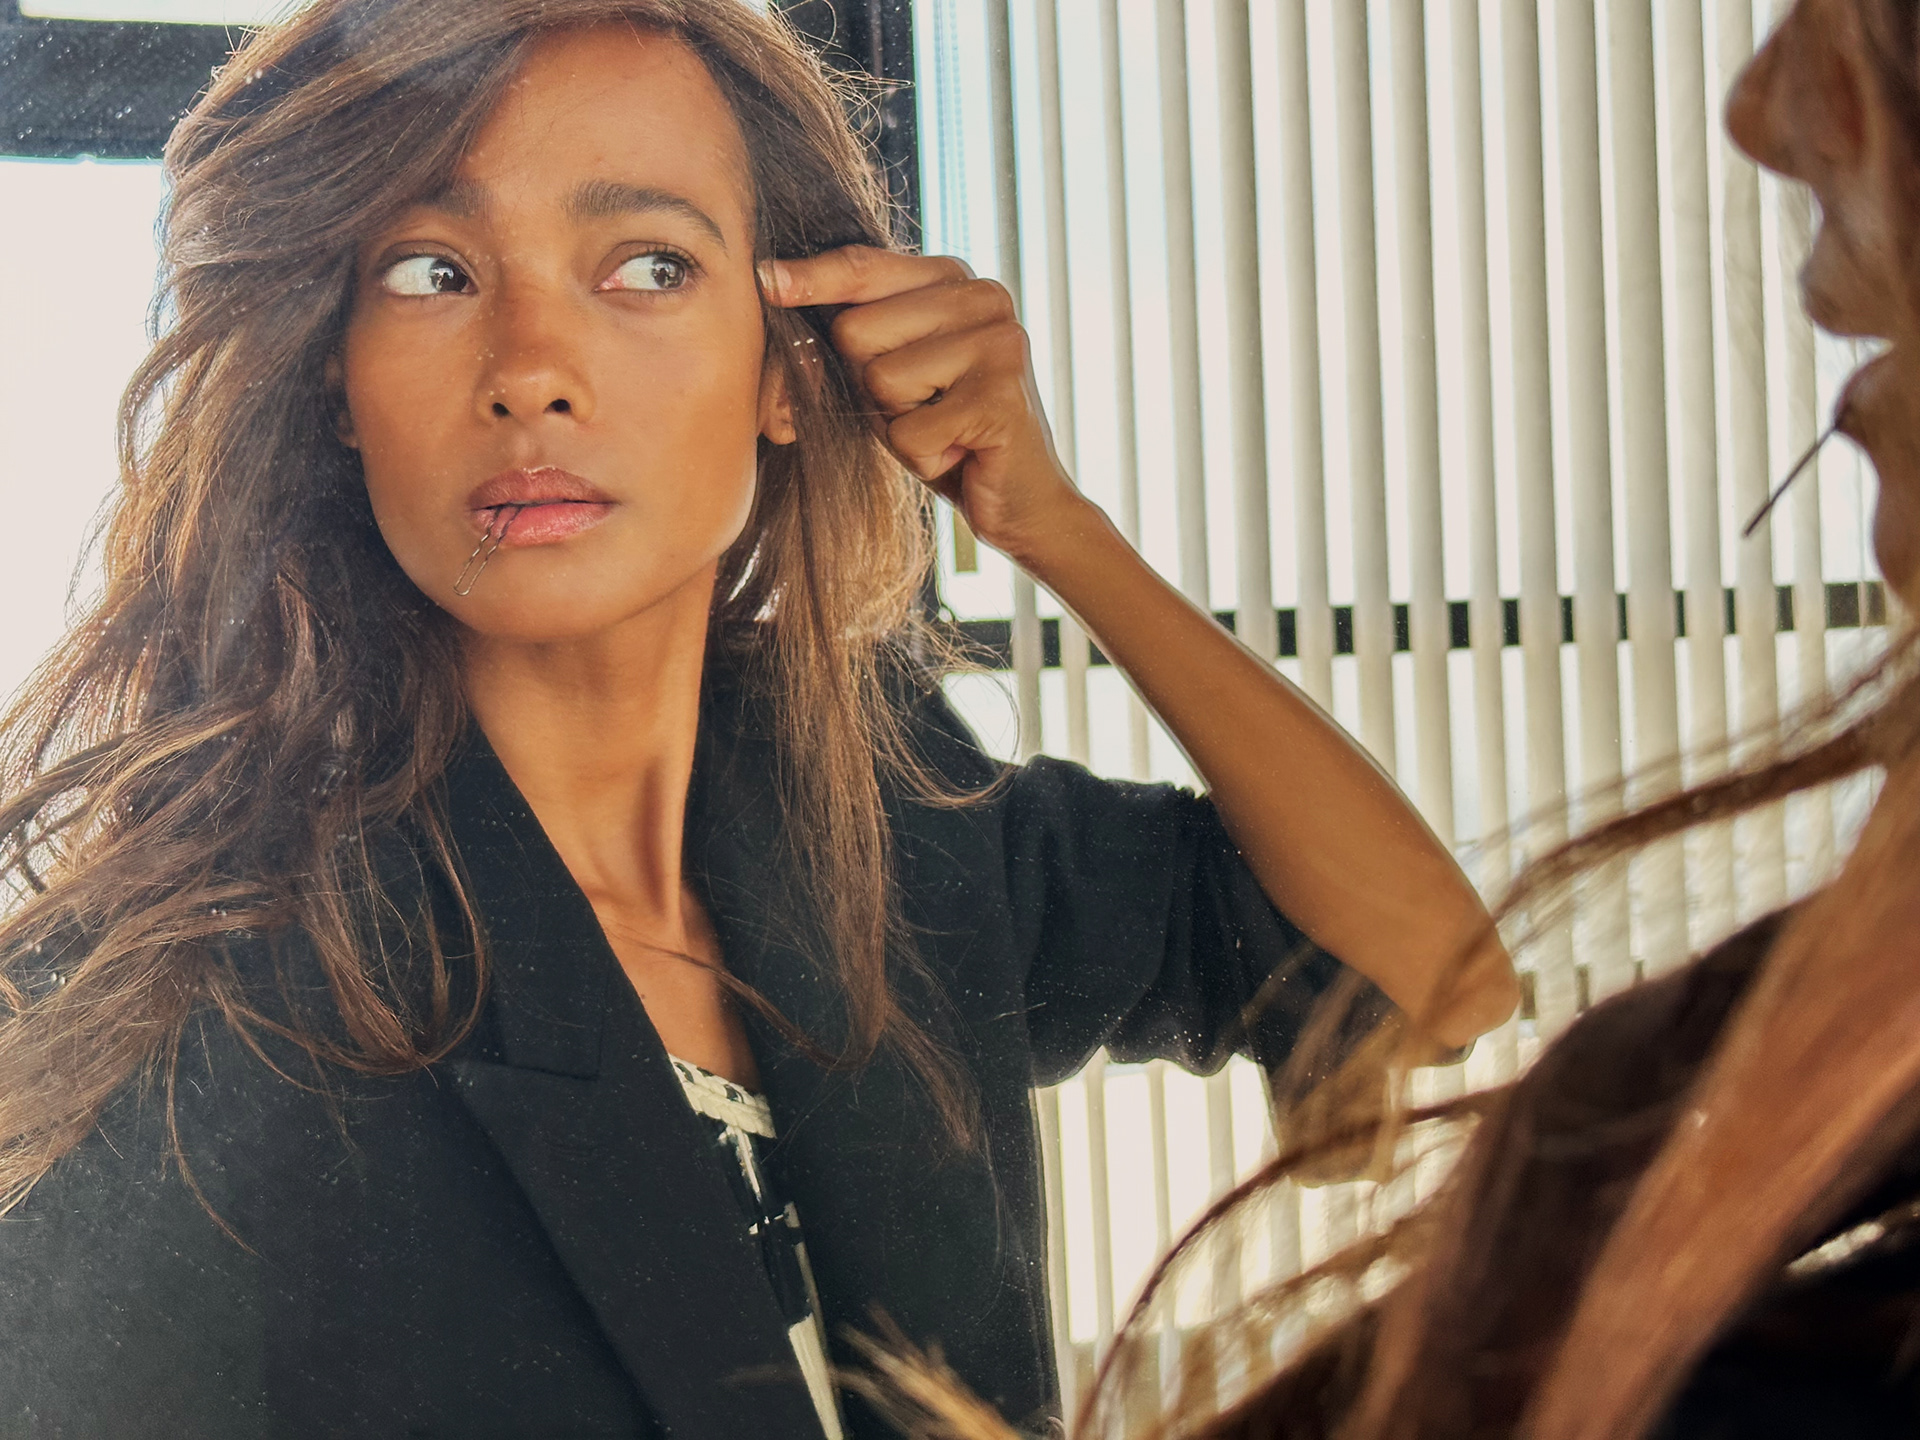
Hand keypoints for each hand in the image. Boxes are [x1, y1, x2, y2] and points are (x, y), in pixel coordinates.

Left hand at [760, 246, 1085, 560]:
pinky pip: (910, 432)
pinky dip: (923, 459)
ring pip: (881, 383)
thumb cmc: (944, 431)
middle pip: (858, 331)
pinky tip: (959, 453)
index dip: (811, 279)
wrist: (1022, 501)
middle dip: (869, 387)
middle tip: (921, 408)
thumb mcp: (892, 374)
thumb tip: (780, 313)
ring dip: (897, 426)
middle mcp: (984, 298)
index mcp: (955, 279)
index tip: (764, 278)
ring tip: (941, 429)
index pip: (864, 267)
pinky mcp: (1002, 397)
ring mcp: (999, 344)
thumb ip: (855, 338)